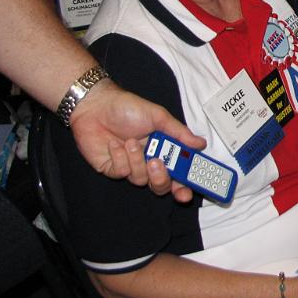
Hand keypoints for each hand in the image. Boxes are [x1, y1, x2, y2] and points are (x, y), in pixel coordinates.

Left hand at [69, 80, 206, 200]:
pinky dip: (120, 158)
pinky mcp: (112, 169)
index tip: (188, 190)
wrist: (96, 106)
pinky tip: (115, 144)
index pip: (179, 173)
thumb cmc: (129, 108)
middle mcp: (149, 162)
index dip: (185, 184)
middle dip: (161, 179)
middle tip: (157, 164)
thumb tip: (201, 144)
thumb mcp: (158, 117)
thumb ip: (179, 133)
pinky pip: (121, 173)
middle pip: (162, 185)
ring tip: (130, 142)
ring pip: (141, 180)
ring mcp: (131, 167)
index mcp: (165, 150)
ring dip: (136, 161)